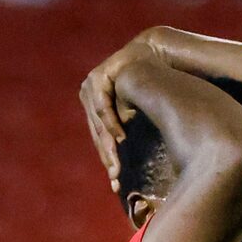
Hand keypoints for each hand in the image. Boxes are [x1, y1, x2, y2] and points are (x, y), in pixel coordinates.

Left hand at [80, 29, 168, 188]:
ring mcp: (91, 85)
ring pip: (98, 123)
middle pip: (98, 134)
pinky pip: (103, 105)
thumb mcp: (135, 111)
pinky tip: (120, 137)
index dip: (109, 161)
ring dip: (108, 145)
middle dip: (108, 158)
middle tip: (116, 178)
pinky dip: (111, 122)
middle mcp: (89, 96)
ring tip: (117, 164)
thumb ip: (127, 131)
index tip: (116, 184)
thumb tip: (132, 162)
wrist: (153, 56)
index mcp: (95, 108)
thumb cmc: (148, 84)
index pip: (100, 140)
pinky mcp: (98, 77)